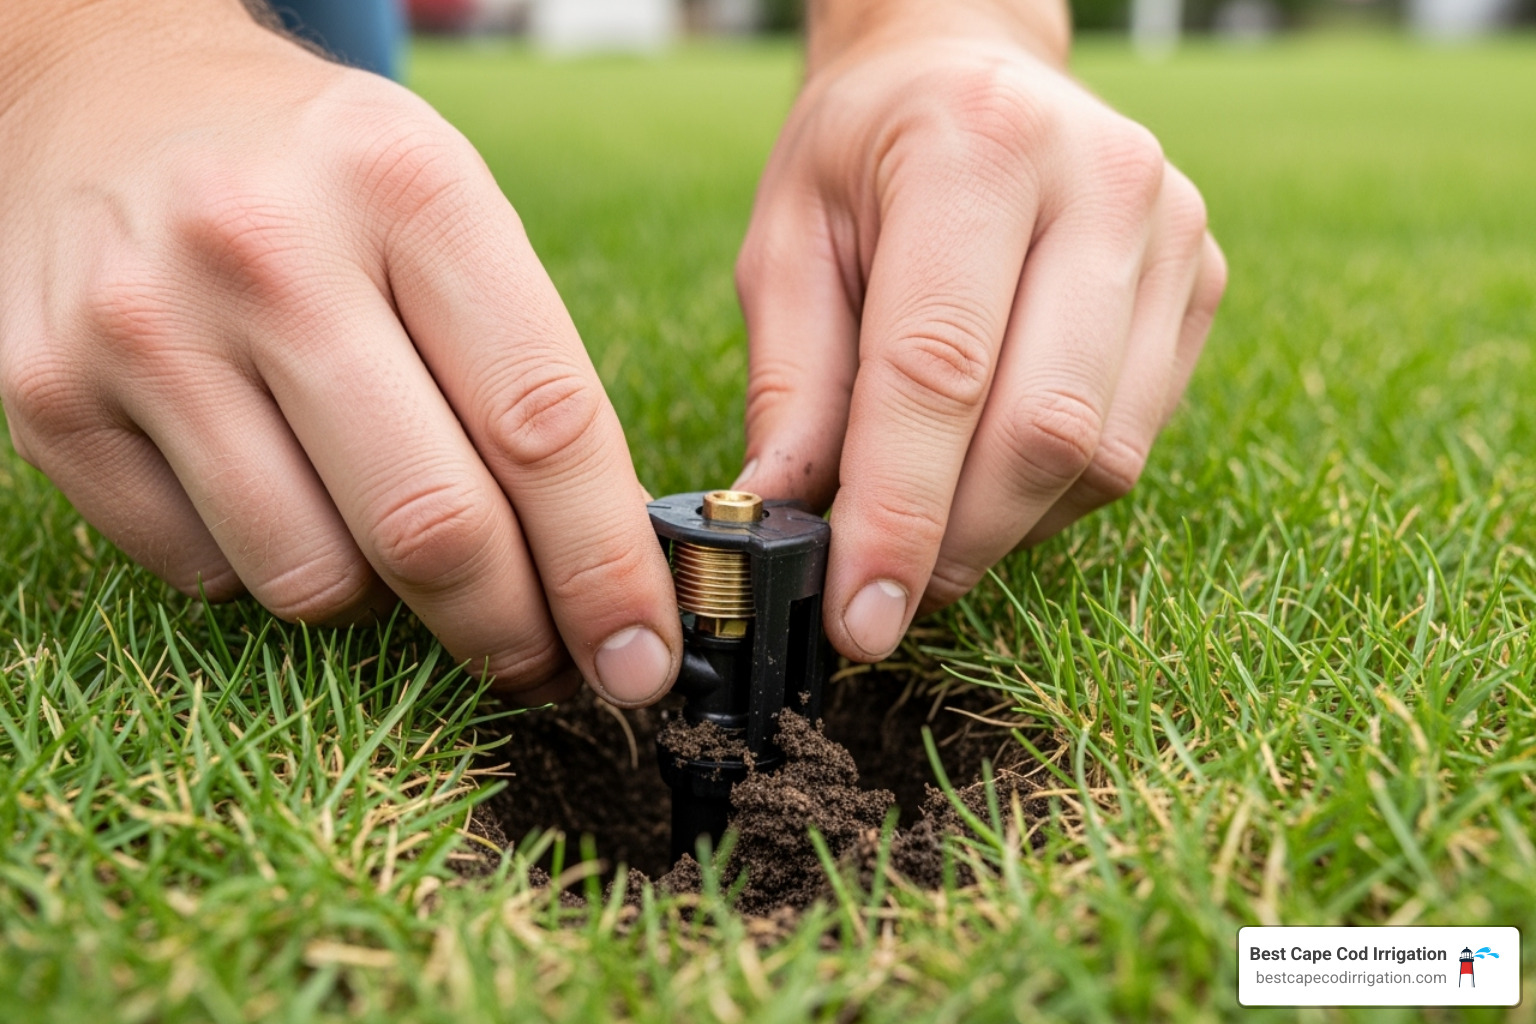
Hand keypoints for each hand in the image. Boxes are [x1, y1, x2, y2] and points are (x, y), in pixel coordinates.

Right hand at [0, 0, 680, 705]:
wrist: (117, 98)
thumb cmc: (326, 180)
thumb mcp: (453, 216)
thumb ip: (530, 378)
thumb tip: (605, 570)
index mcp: (410, 189)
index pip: (541, 424)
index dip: (605, 568)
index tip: (641, 655)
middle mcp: (266, 249)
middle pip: (432, 526)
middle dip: (511, 631)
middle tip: (544, 661)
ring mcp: (145, 326)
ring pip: (313, 578)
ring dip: (384, 603)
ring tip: (394, 538)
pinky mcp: (49, 396)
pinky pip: (209, 572)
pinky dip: (271, 566)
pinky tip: (281, 493)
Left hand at [733, 0, 1226, 660]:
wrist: (969, 72)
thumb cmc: (863, 158)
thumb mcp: (788, 243)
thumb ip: (790, 386)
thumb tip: (782, 527)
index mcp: (977, 150)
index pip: (941, 369)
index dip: (898, 511)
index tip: (859, 617)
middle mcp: (1104, 184)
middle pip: (1046, 428)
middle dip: (958, 542)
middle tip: (884, 598)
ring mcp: (1173, 236)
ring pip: (1104, 454)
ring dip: (1004, 528)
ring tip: (927, 526)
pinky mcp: (1202, 284)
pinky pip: (1135, 441)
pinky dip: (1051, 493)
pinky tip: (988, 472)